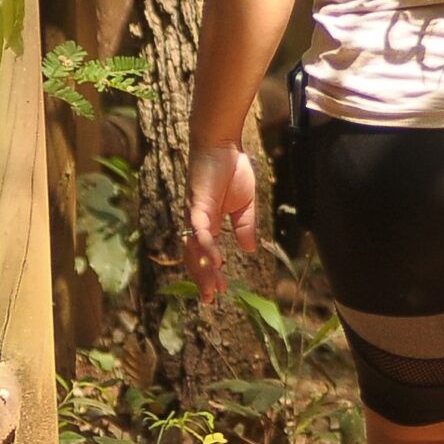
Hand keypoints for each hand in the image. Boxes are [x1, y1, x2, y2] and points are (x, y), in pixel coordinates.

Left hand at [184, 141, 258, 301]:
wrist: (223, 144)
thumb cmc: (232, 169)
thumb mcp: (245, 204)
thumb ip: (245, 227)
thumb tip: (249, 249)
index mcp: (207, 222)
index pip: (205, 254)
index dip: (211, 273)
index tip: (220, 291)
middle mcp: (196, 222)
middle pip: (195, 256)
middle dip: (203, 278)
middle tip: (210, 299)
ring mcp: (195, 214)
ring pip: (194, 248)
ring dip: (203, 268)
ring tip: (212, 287)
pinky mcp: (197, 204)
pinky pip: (200, 230)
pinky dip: (205, 246)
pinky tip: (216, 260)